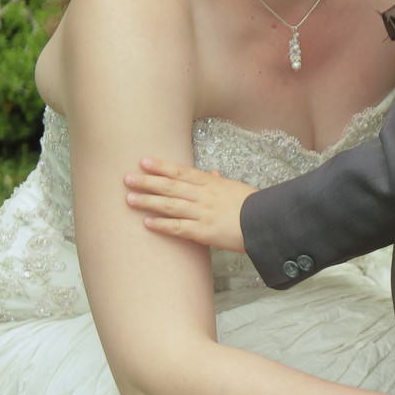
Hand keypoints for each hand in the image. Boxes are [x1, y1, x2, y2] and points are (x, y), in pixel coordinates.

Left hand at [125, 159, 254, 251]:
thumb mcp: (236, 188)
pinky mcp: (204, 232)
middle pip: (170, 187)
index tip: (143, 161)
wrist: (267, 222)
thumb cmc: (253, 205)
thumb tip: (212, 173)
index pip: (181, 172)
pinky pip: (179, 228)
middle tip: (127, 179)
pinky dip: (162, 225)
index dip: (161, 166)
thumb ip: (220, 181)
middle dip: (147, 182)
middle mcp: (204, 196)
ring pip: (170, 206)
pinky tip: (147, 223)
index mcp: (211, 183)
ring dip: (148, 202)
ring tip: (129, 199)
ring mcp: (203, 213)